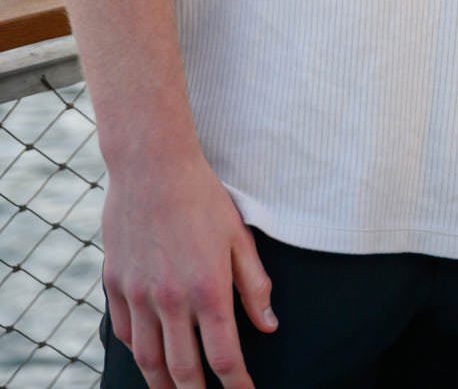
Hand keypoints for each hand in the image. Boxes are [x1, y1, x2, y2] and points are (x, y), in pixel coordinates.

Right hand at [102, 146, 275, 388]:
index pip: (225, 357)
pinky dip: (137, 351)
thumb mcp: (239, 236)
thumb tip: (268, 325)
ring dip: (162, 384)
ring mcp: (138, 294)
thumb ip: (254, 284)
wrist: (152, 165)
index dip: (238, 385)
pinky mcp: (115, 283)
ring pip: (148, 360)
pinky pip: (124, 332)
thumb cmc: (202, 197)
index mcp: (207, 289)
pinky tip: (148, 354)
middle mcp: (170, 300)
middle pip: (183, 371)